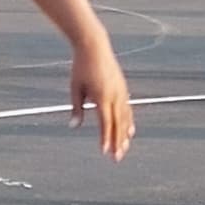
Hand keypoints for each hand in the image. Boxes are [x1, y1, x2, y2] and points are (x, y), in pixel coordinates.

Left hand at [70, 38, 132, 160]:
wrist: (94, 46)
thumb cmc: (81, 67)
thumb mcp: (75, 87)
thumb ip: (76, 108)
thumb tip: (74, 125)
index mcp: (102, 96)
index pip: (105, 123)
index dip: (105, 138)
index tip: (105, 152)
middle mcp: (115, 96)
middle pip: (118, 124)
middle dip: (118, 142)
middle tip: (117, 158)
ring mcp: (121, 92)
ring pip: (125, 118)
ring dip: (125, 135)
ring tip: (124, 149)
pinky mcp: (123, 89)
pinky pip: (128, 109)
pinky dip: (129, 122)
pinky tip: (130, 131)